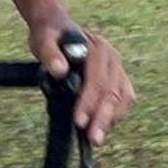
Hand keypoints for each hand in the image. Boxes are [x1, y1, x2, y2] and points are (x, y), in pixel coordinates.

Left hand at [30, 22, 135, 147]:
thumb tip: (60, 71)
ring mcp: (117, 69)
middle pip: (113, 92)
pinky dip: (115, 115)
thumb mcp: (43, 39)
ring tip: (97, 138)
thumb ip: (50, 53)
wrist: (58, 27)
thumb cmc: (50, 34)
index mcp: (98, 47)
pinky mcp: (117, 79)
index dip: (89, 102)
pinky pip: (124, 99)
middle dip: (103, 118)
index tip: (79, 121)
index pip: (97, 80)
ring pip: (122, 98)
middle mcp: (112, 58)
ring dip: (111, 119)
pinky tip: (103, 128)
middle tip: (93, 139)